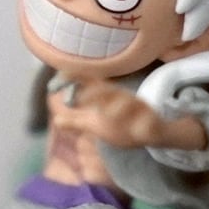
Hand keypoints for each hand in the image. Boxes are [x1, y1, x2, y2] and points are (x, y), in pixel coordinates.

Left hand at [53, 80, 181, 148]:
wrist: (153, 133)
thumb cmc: (122, 125)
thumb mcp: (96, 125)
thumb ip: (77, 122)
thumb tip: (56, 120)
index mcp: (108, 98)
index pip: (92, 84)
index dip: (79, 78)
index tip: (62, 74)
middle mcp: (123, 99)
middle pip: (110, 91)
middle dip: (96, 93)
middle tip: (79, 99)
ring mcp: (139, 110)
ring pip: (131, 104)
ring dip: (120, 107)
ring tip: (108, 115)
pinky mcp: (152, 124)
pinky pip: (150, 124)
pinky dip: (145, 126)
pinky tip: (138, 132)